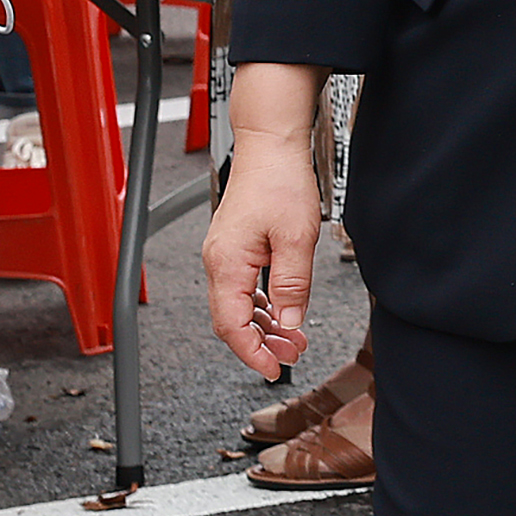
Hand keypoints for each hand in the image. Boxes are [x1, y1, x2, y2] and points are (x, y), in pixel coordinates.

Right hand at [203, 68, 323, 376]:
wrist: (271, 145)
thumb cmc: (279, 181)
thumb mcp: (296, 237)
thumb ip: (292, 284)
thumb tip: (290, 322)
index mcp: (226, 264)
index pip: (231, 325)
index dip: (251, 353)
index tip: (272, 369)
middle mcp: (219, 262)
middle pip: (233, 319)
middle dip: (262, 342)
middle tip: (293, 354)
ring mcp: (225, 255)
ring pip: (240, 305)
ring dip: (265, 324)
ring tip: (294, 338)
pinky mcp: (236, 247)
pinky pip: (245, 287)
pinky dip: (263, 304)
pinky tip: (283, 310)